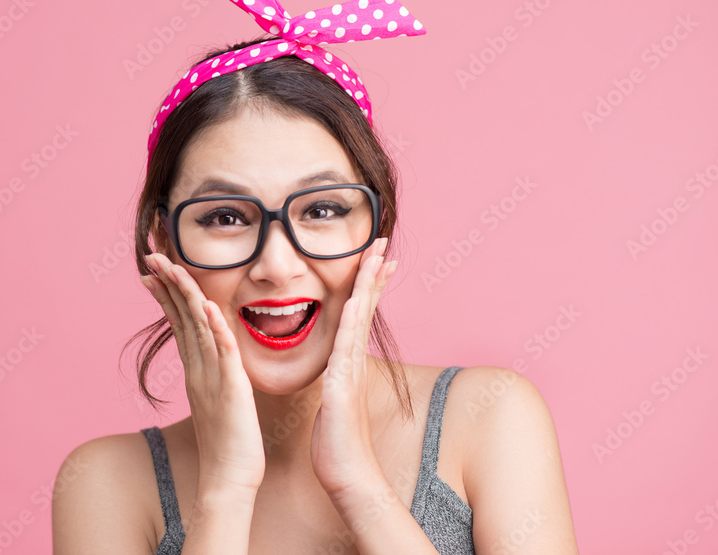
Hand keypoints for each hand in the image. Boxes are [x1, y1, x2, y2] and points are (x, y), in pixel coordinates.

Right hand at [141, 253, 264, 493]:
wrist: (228, 479)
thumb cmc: (228, 444)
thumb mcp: (216, 400)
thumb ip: (212, 376)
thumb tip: (210, 359)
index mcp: (196, 369)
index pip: (179, 323)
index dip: (166, 294)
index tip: (154, 270)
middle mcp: (198, 369)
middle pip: (180, 318)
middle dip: (166, 284)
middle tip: (151, 257)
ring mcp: (211, 377)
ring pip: (196, 327)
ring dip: (184, 295)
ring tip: (171, 267)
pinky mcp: (231, 388)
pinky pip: (222, 352)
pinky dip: (214, 328)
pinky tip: (208, 307)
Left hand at [310, 237, 397, 497]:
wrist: (347, 475)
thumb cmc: (337, 442)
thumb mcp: (334, 400)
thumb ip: (336, 380)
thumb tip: (335, 369)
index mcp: (349, 361)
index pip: (359, 312)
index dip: (369, 283)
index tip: (377, 257)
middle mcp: (354, 361)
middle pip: (365, 307)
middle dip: (374, 272)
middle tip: (383, 242)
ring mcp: (351, 372)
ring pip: (360, 320)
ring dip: (367, 286)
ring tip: (374, 256)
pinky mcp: (342, 387)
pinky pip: (346, 349)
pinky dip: (350, 323)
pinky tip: (352, 300)